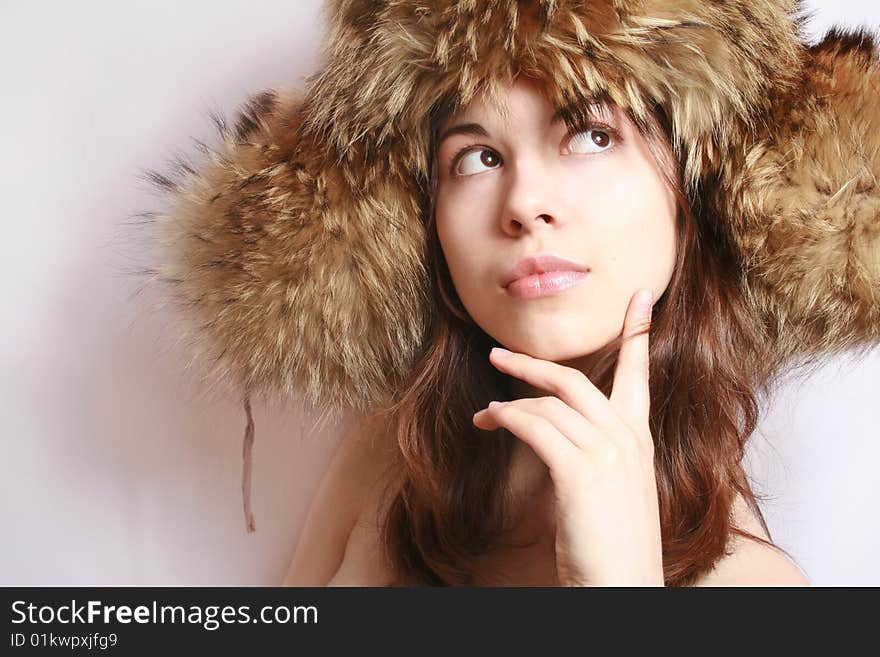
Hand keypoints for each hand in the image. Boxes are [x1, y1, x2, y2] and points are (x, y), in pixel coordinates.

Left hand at [473, 289, 663, 586]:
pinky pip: (533, 426)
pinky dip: (506, 418)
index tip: (639, 297)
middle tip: (500, 356)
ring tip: (485, 414)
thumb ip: (597, 457)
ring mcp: (606, 452)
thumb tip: (559, 439)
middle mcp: (627, 438)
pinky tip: (490, 421)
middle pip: (576, 380)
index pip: (640, 375)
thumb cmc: (613, 546)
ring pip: (548, 403)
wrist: (621, 586)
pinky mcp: (579, 470)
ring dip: (509, 402)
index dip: (638, 333)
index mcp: (640, 441)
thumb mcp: (614, 492)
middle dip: (534, 365)